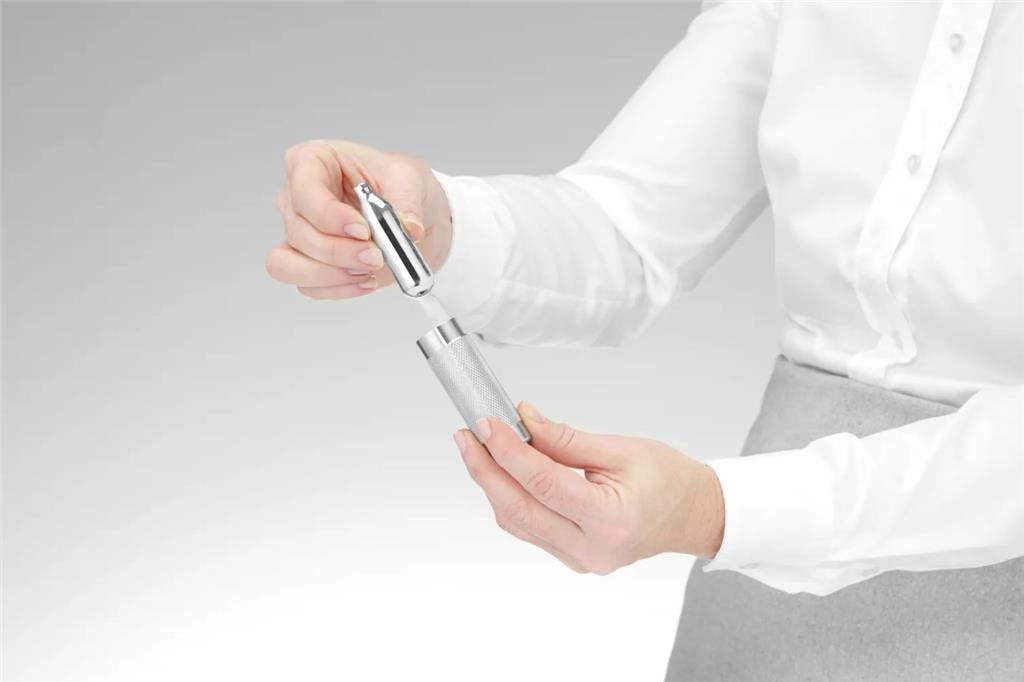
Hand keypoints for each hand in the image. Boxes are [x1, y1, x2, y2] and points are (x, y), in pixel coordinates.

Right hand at [266, 140, 452, 298]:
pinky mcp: (308, 263)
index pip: (304, 189)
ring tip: (367, 271)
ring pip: (287, 264)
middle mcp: (297, 198)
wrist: (407, 215)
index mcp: (312, 162)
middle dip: (338, 251)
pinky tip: (366, 281)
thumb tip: (409, 229)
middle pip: (298, 232)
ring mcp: (298, 233)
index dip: (329, 215)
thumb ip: (407, 202)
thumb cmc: (396, 184)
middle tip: (376, 256)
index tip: (363, 229)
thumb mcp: (409, 178)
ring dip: (330, 275)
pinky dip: (338, 289)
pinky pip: (307, 286)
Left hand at [454, 403, 724, 573]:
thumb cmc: (669, 480)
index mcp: (611, 520)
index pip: (543, 483)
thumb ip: (566, 439)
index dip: (508, 451)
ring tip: (478, 447)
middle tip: (467, 435)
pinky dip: (511, 498)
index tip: (487, 424)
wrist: (693, 513)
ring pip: (518, 521)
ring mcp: (580, 560)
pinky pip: (529, 529)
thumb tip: (523, 420)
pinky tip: (502, 472)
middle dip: (486, 469)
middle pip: (520, 508)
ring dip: (493, 484)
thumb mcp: (621, 449)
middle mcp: (592, 549)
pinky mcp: (572, 557)